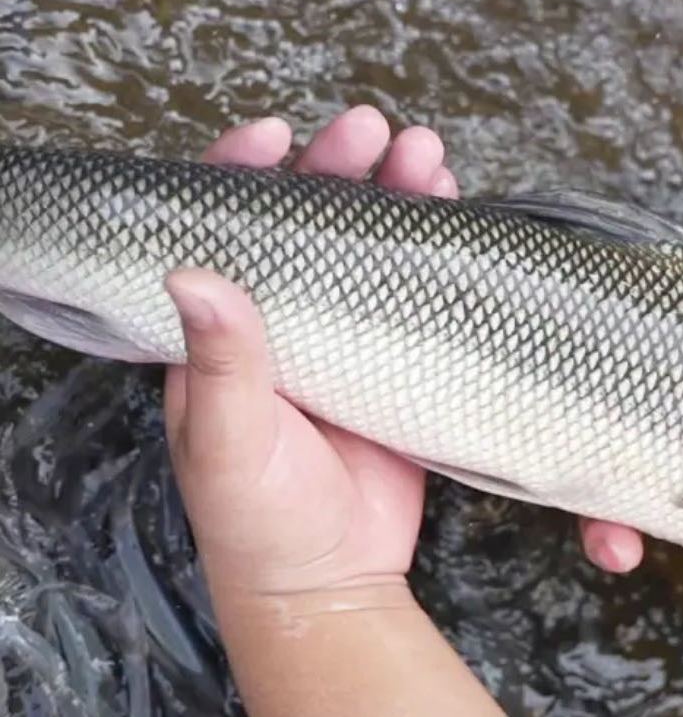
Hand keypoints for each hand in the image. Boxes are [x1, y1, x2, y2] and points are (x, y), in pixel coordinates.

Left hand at [164, 107, 457, 606]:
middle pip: (306, 223)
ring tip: (431, 160)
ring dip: (397, 199)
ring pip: (367, 250)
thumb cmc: (261, 523)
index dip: (244, 173)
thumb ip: (220, 366)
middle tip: (376, 133)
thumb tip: (193, 274)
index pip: (222, 229)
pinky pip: (415, 294)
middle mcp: (280, 324)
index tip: (277, 135)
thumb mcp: (229, 445)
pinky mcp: (395, 364)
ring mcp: (343, 340)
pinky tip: (455, 221)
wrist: (332, 583)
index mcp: (219, 335)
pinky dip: (435, 254)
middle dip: (340, 169)